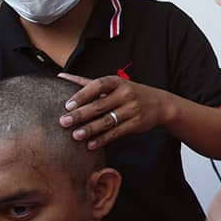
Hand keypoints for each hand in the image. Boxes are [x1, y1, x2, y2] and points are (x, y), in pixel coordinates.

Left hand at [58, 73, 173, 149]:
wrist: (160, 104)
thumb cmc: (129, 92)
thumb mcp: (113, 84)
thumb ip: (87, 83)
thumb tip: (61, 76)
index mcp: (117, 82)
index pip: (97, 86)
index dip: (82, 95)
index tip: (67, 105)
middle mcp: (125, 94)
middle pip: (99, 105)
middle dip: (80, 114)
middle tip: (63, 122)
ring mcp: (132, 109)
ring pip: (107, 121)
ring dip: (90, 129)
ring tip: (75, 136)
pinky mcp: (136, 124)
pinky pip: (116, 133)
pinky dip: (103, 139)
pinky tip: (90, 145)